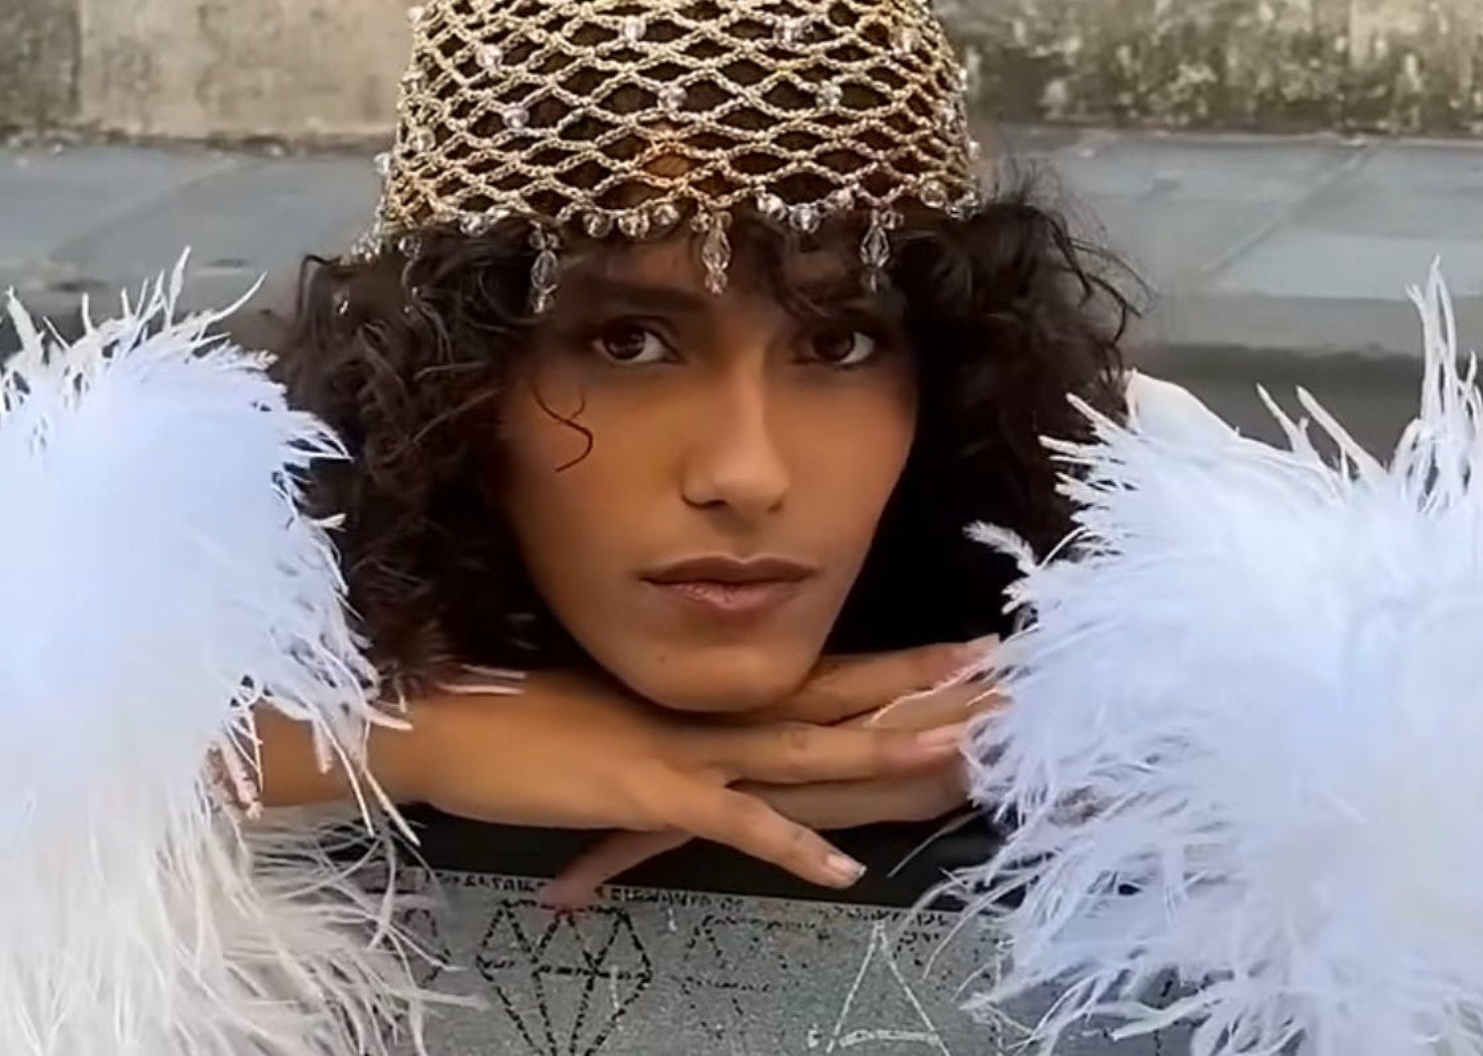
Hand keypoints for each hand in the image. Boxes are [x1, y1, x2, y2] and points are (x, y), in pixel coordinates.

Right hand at [538, 639, 1000, 907]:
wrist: (454, 718)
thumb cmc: (524, 720)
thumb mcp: (614, 720)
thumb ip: (666, 733)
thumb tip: (691, 751)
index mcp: (707, 688)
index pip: (820, 669)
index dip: (891, 660)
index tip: (958, 645)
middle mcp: (712, 706)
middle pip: (835, 693)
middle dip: (918, 684)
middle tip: (995, 667)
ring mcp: (689, 745)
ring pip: (808, 746)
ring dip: (886, 747)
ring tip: (958, 744)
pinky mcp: (654, 790)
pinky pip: (738, 821)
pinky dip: (793, 845)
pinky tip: (841, 869)